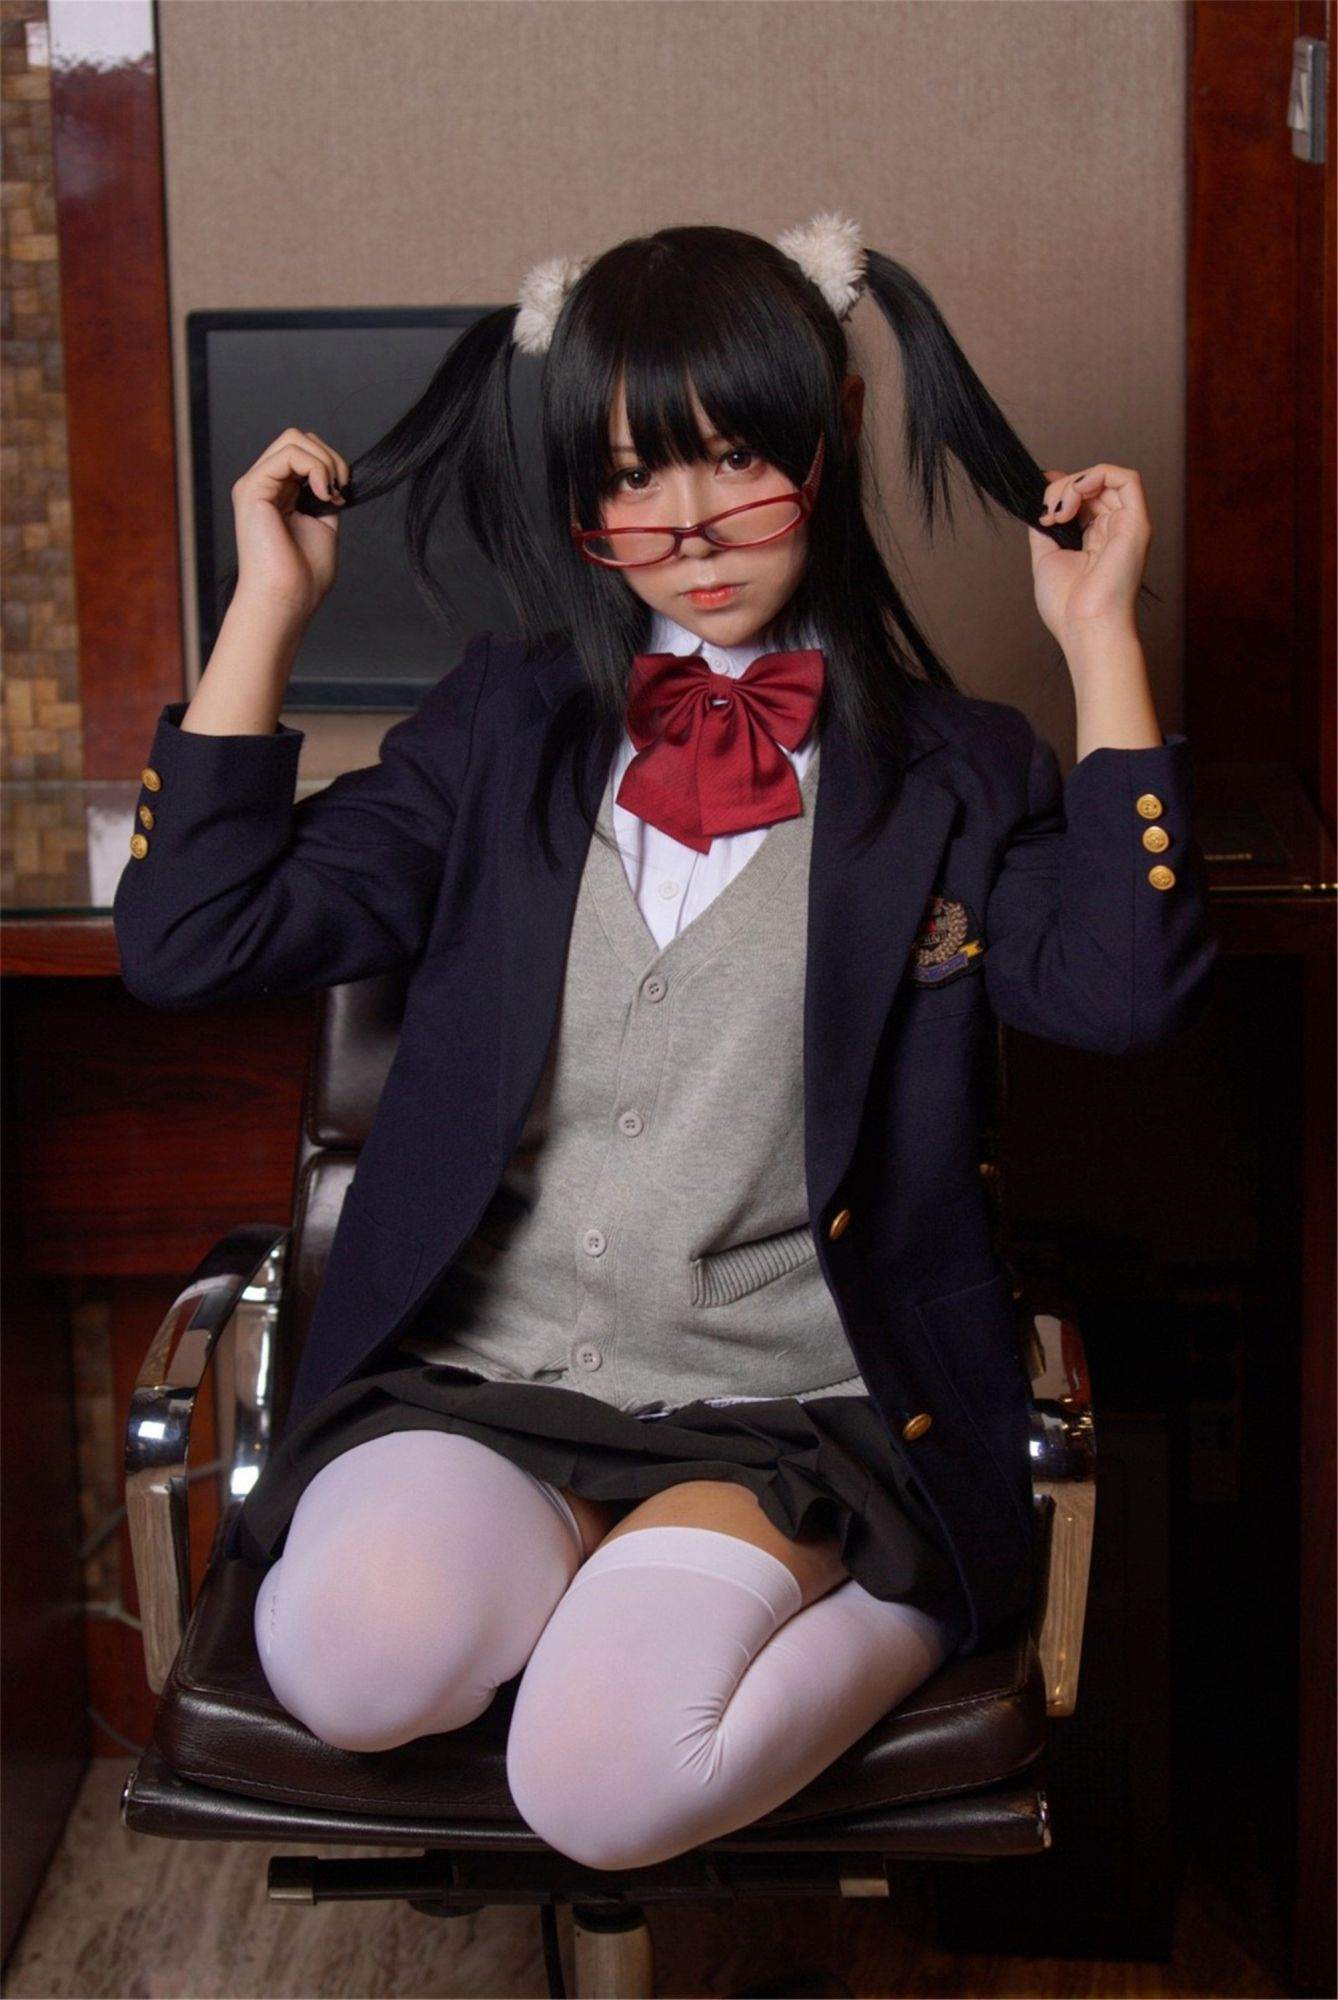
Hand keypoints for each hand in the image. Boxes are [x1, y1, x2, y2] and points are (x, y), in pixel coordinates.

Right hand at [230, 427, 350, 622]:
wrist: (286, 600)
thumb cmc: (302, 577)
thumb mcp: (323, 527)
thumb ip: (324, 497)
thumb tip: (336, 475)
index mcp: (279, 493)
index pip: (304, 453)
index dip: (331, 465)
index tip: (342, 497)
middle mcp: (264, 485)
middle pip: (298, 438)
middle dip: (330, 458)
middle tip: (339, 492)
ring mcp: (255, 484)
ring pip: (293, 438)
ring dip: (325, 462)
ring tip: (331, 494)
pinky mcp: (252, 488)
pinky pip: (289, 453)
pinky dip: (316, 468)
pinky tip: (323, 495)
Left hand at [1026, 462, 1150, 648]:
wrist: (1085, 628)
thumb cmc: (1067, 607)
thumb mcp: (1046, 557)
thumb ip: (1046, 525)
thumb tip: (1042, 494)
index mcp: (1096, 538)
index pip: (1083, 497)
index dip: (1060, 490)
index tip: (1040, 505)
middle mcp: (1114, 529)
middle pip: (1091, 484)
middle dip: (1061, 489)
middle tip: (1046, 515)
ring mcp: (1127, 525)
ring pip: (1105, 477)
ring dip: (1073, 484)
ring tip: (1058, 512)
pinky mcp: (1137, 523)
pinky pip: (1126, 478)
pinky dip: (1095, 475)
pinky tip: (1074, 497)